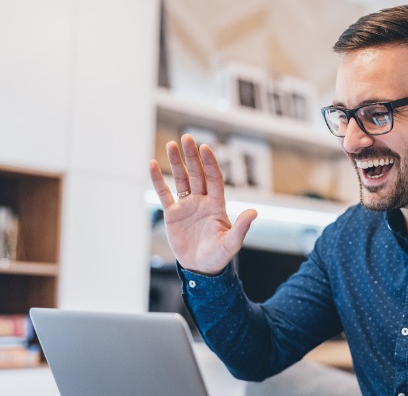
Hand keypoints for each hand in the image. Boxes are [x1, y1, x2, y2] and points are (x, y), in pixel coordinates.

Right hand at [149, 134, 256, 274]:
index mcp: (217, 205)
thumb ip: (241, 227)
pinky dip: (158, 180)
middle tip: (187, 138)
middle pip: (197, 174)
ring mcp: (187, 206)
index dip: (210, 163)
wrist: (201, 268)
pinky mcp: (173, 214)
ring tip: (172, 144)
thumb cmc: (219, 256)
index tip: (205, 148)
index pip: (214, 178)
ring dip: (176, 163)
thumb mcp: (232, 243)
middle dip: (192, 157)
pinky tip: (153, 164)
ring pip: (181, 180)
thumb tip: (254, 212)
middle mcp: (202, 201)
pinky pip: (164, 194)